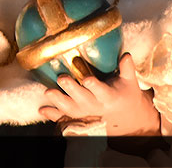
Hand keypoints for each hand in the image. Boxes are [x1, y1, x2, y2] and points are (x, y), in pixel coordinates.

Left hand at [38, 52, 160, 136]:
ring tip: (48, 92)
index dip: (94, 86)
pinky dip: (53, 114)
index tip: (87, 79)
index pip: (102, 92)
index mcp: (109, 97)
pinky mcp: (77, 116)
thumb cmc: (124, 93)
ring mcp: (85, 113)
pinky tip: (42, 109)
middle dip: (72, 90)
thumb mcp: (129, 81)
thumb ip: (126, 68)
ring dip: (59, 101)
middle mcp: (96, 106)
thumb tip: (126, 55)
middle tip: (61, 78)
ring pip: (71, 110)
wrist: (123, 115)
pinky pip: (64, 117)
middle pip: (83, 100)